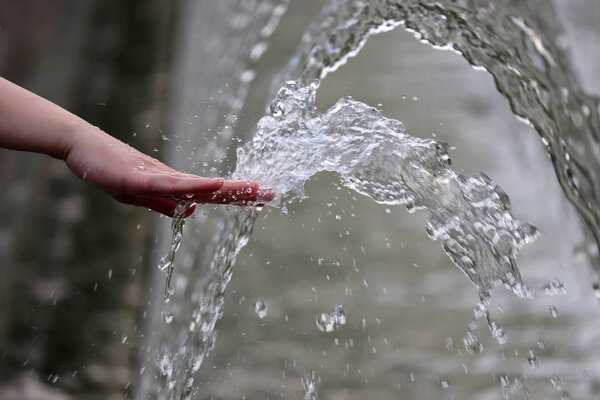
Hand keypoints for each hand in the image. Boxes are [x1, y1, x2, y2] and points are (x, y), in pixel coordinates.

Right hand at [65, 126, 273, 216]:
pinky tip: (216, 186)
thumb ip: (165, 204)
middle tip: (275, 192)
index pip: (214, 194)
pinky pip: (173, 185)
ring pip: (201, 185)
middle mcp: (173, 180)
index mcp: (175, 187)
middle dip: (245, 192)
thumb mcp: (140, 196)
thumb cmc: (111, 170)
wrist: (83, 147)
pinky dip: (196, 185)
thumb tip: (192, 211)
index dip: (238, 197)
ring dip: (229, 188)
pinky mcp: (142, 178)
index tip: (263, 198)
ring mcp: (159, 178)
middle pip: (216, 189)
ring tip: (256, 189)